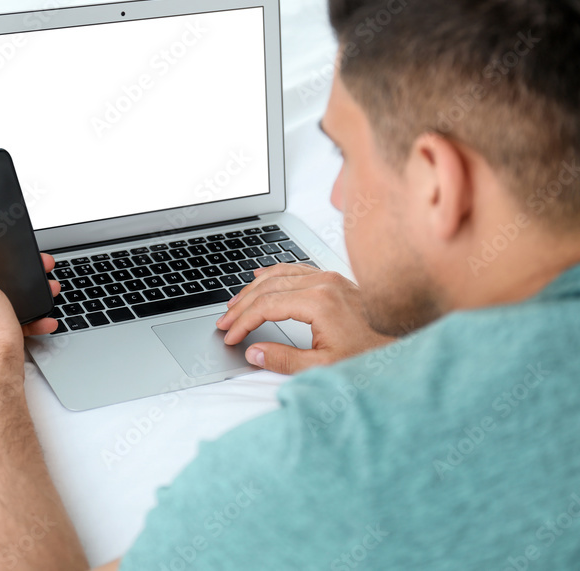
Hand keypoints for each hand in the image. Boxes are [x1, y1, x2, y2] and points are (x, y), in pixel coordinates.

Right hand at [215, 263, 393, 373]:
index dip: (242, 322)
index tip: (230, 336)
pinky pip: (296, 269)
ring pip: (278, 274)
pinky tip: (261, 276)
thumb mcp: (325, 366)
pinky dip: (273, 273)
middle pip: (267, 287)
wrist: (410, 342)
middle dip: (242, 306)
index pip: (265, 306)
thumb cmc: (373, 355)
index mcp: (318, 301)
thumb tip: (253, 353)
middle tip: (224, 322)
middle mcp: (323, 283)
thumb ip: (284, 360)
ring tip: (234, 304)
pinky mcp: (336, 280)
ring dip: (253, 288)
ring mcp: (330, 278)